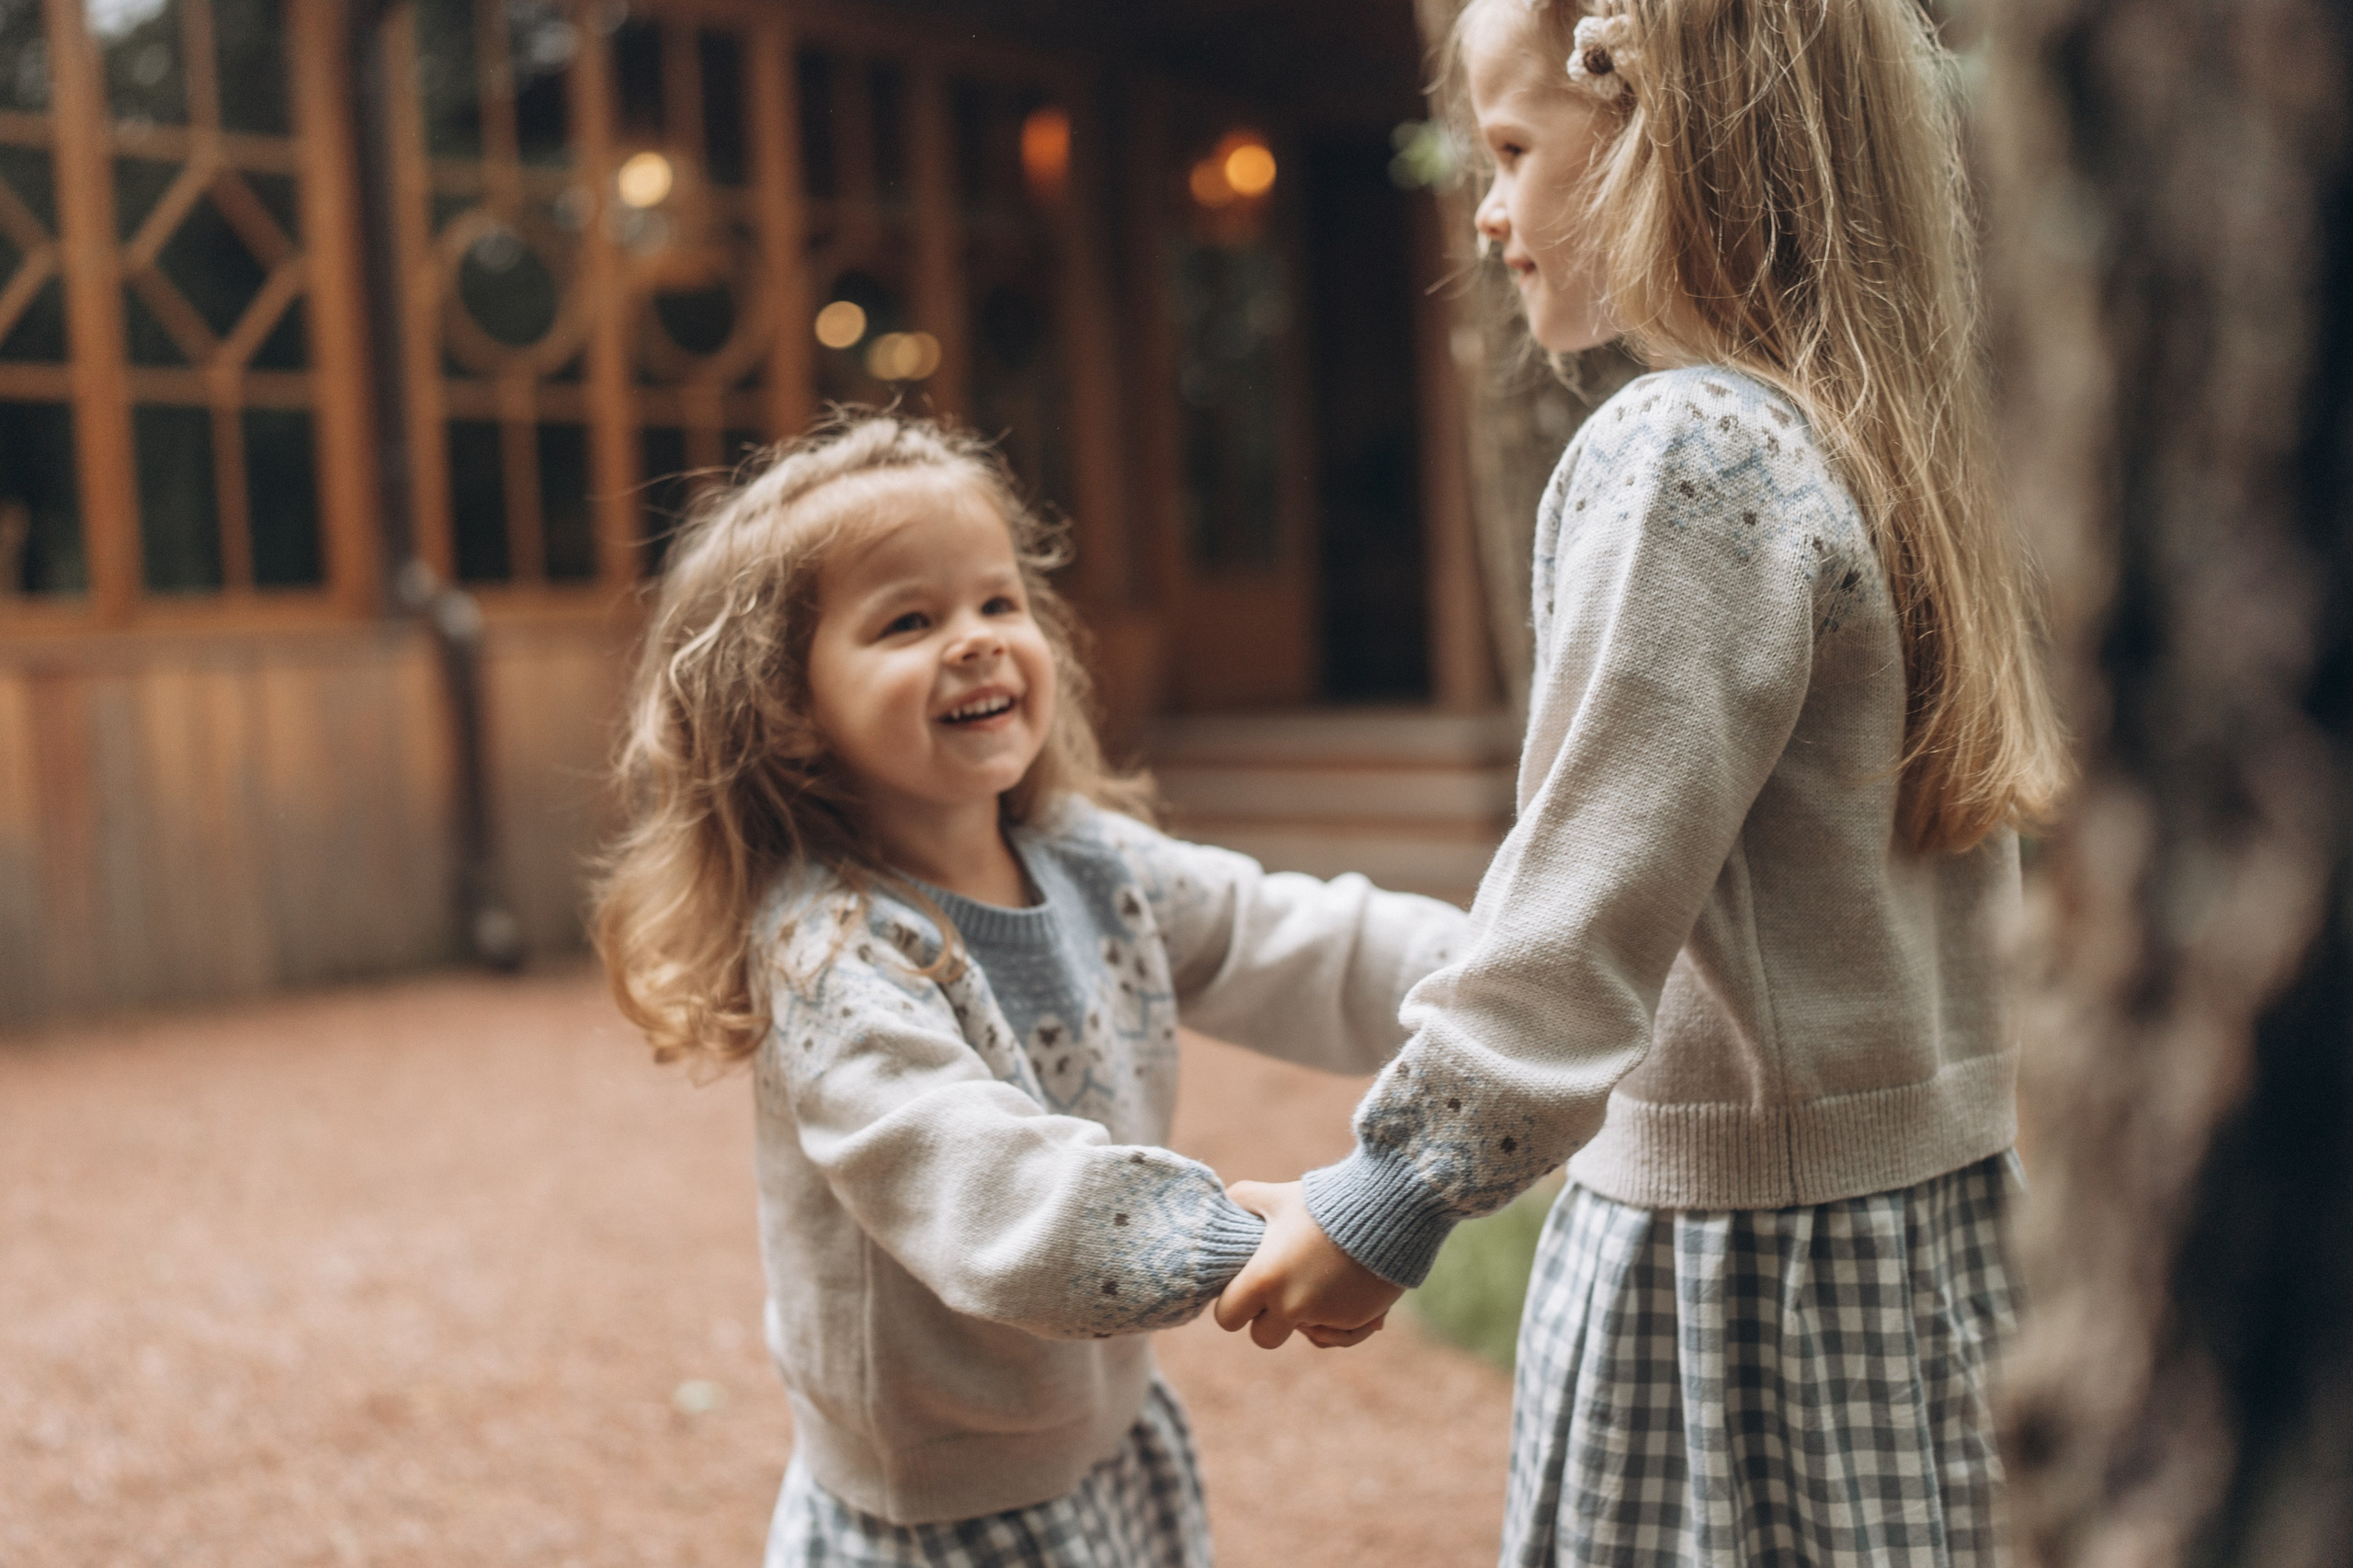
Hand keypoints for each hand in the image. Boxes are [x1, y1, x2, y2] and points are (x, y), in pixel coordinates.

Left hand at [1215, 1180, 1405, 1349]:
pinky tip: (1337, 1301)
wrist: (1385, 1205)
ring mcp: (1326, 1317)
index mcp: (1264, 1279)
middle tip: (1280, 1288)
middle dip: (1268, 1319)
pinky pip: (1338, 1335)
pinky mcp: (1356, 1319)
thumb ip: (1242, 1199)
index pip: (1227, 1317)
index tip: (1245, 1287)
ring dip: (1305, 1318)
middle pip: (1264, 1337)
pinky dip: (1337, 1322)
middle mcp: (1292, 1306)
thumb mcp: (1276, 1196)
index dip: (1233, 1304)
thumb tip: (1224, 1207)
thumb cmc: (1323, 1200)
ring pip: (1305, 1335)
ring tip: (1313, 1282)